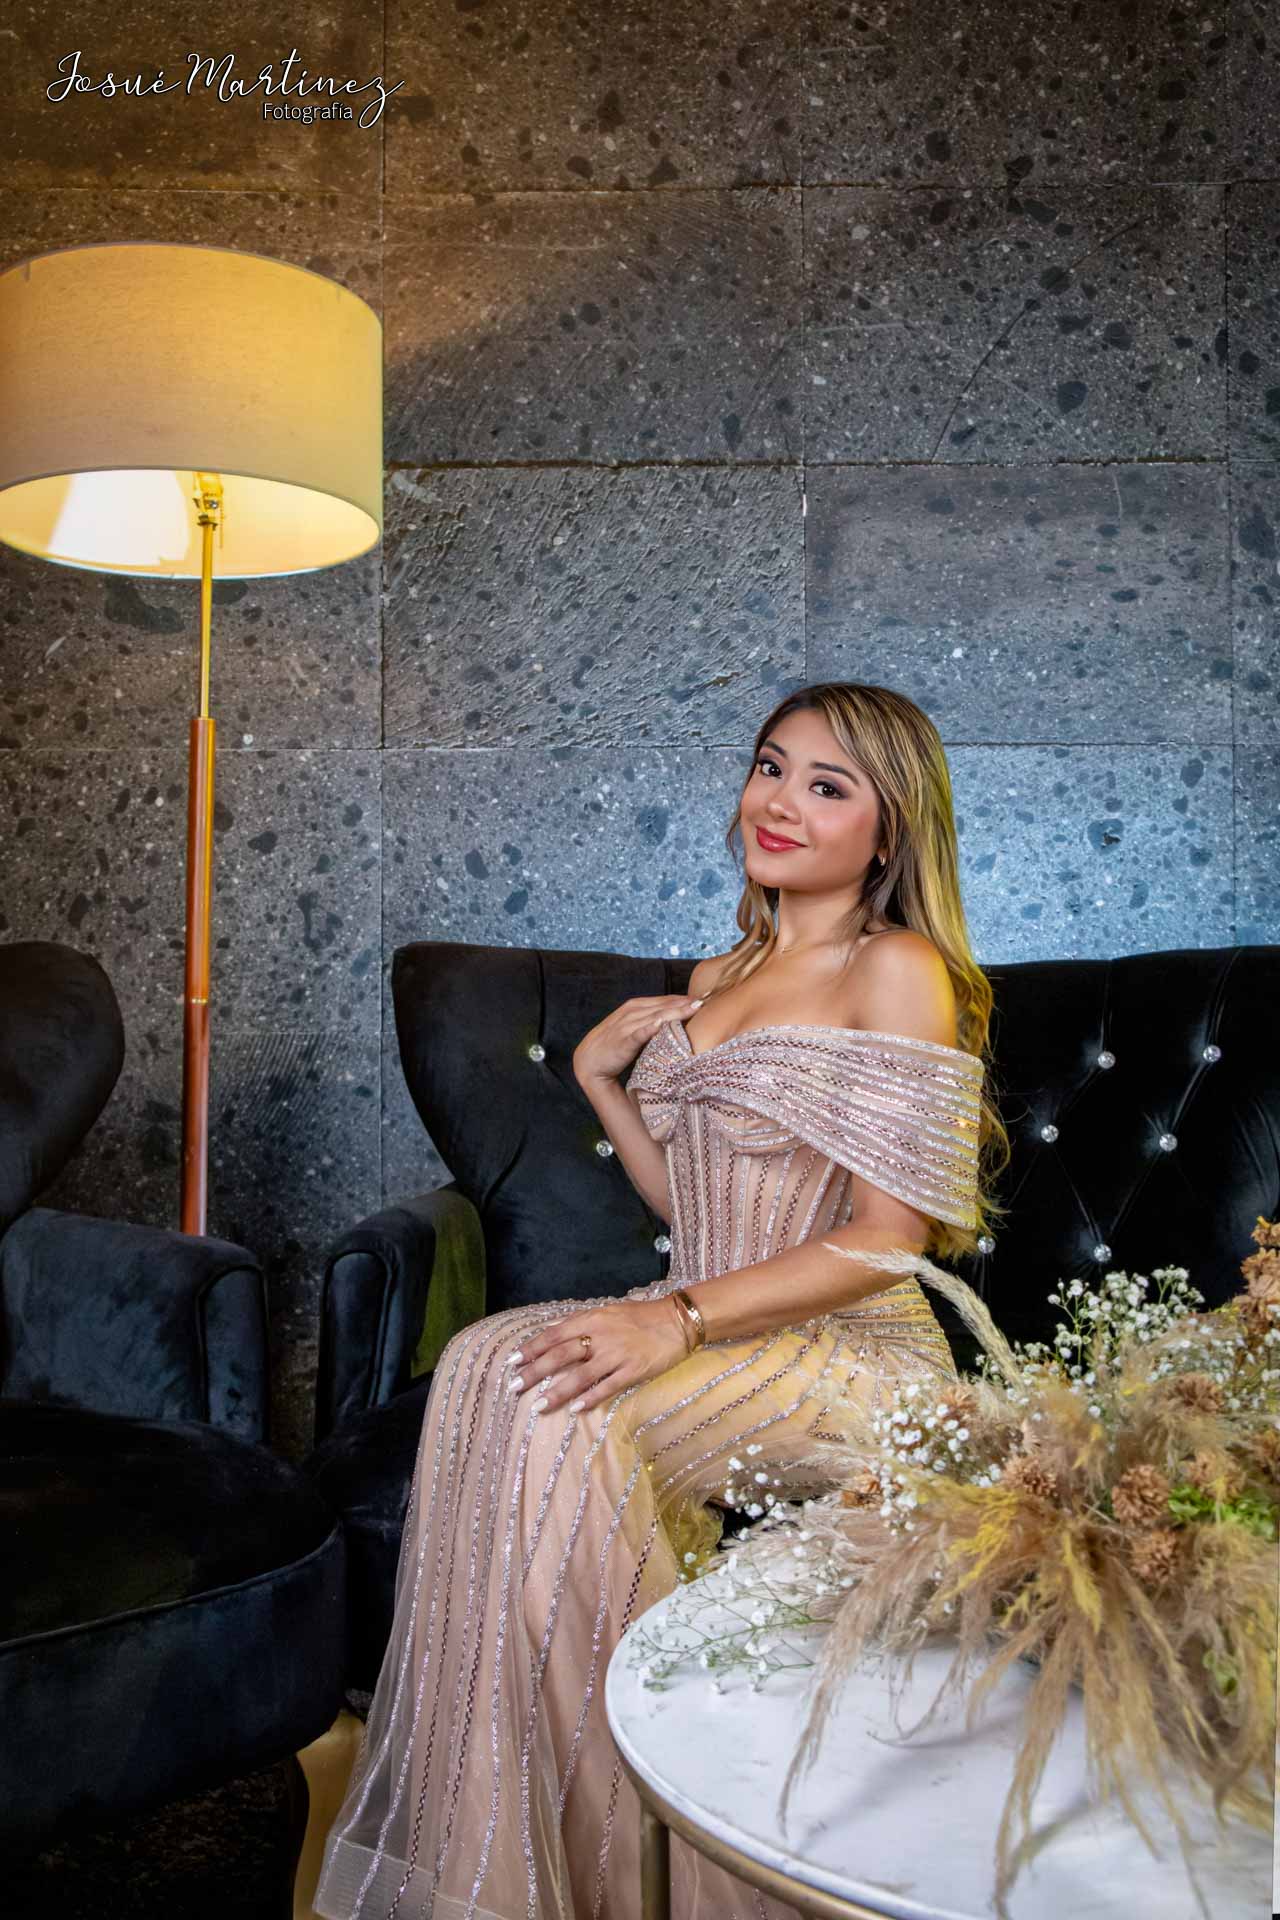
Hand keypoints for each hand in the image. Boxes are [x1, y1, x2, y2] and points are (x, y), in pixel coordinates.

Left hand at [505, 1297, 693, 1415]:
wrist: (678, 1320)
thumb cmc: (641, 1316)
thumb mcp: (608, 1312)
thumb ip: (582, 1324)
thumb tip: (554, 1331)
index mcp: (592, 1319)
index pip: (554, 1334)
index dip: (532, 1348)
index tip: (512, 1361)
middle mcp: (601, 1335)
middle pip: (560, 1355)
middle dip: (534, 1371)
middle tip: (514, 1386)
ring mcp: (617, 1354)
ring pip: (580, 1375)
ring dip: (556, 1392)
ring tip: (538, 1406)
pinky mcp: (634, 1370)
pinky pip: (607, 1386)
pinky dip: (590, 1398)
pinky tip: (574, 1410)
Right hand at [572, 992, 703, 1085]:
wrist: (590, 1062)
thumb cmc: (615, 1045)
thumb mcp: (635, 1028)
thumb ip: (653, 1021)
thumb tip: (679, 1019)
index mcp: (636, 1006)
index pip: (666, 1000)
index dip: (685, 1000)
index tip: (707, 999)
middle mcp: (632, 1011)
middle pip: (664, 1005)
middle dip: (685, 1003)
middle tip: (707, 1001)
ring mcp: (627, 1025)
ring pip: (656, 1016)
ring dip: (674, 1012)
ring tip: (694, 1008)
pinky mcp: (622, 1040)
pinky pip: (638, 1033)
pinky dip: (650, 1028)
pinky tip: (661, 1024)